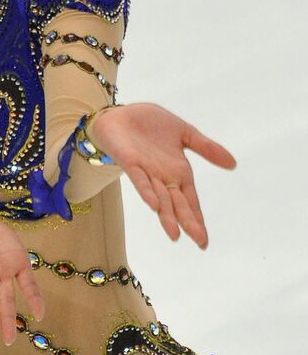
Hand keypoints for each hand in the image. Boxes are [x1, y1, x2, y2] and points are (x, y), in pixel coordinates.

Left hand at [89, 103, 236, 249]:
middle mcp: (163, 177)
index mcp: (178, 173)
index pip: (190, 201)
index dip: (197, 219)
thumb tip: (233, 164)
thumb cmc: (150, 125)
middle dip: (188, 222)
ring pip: (159, 198)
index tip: (203, 241)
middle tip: (199, 241)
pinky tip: (154, 205)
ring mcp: (146, 172)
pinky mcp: (130, 162)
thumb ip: (207, 148)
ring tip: (175, 235)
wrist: (122, 113)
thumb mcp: (185, 133)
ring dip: (167, 216)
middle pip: (177, 205)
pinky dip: (147, 192)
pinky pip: (139, 180)